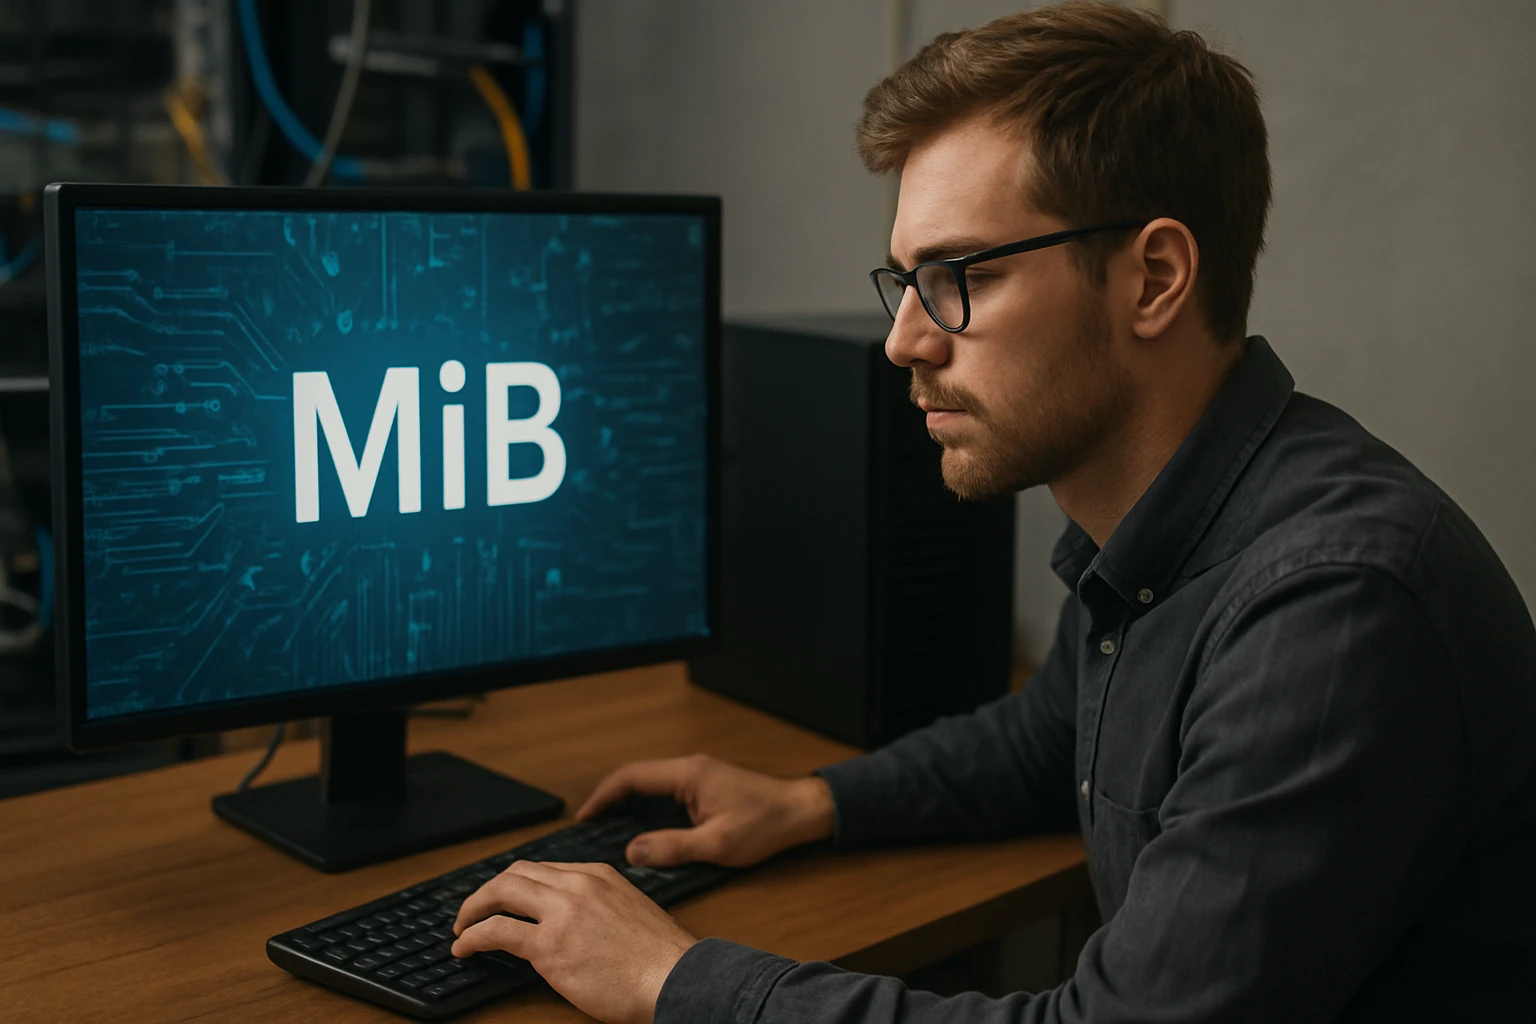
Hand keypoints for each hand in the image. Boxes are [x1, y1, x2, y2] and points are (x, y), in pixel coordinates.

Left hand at [451, 860, 695, 1023]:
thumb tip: (577, 925)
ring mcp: (562, 912)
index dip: (517, 885)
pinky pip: (497, 931)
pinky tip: (464, 948)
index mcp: (599, 875)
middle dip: (488, 891)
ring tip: (462, 928)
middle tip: (475, 911)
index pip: (544, 869)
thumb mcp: (632, 913)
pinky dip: (472, 936)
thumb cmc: (662, 959)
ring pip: (500, 891)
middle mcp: (578, 884)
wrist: (676, 977)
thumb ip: (602, 908)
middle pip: (516, 873)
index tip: (506, 900)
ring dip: (473, 909)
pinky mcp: (549, 945)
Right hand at [577, 753, 835, 867]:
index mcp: (688, 774)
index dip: (603, 796)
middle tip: (588, 826)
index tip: (584, 817)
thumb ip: (673, 848)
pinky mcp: (705, 786)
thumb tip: (632, 852)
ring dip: (627, 802)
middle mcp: (689, 768)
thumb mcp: (717, 844)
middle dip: (610, 799)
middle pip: (637, 777)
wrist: (801, 812)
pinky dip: (646, 806)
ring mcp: (698, 775)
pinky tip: (640, 827)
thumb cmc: (765, 825)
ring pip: (651, 784)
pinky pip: (665, 792)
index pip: (632, 777)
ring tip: (606, 829)